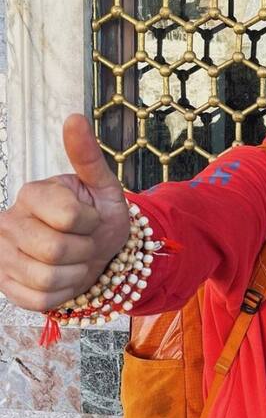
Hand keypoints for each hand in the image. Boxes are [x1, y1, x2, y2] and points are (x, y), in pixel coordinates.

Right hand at [0, 114, 129, 310]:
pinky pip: (41, 300)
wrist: (100, 250)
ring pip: (47, 278)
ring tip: (77, 260)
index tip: (92, 218)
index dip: (92, 223)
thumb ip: (88, 156)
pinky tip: (65, 277)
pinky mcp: (6, 286)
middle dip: (86, 250)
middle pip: (56, 251)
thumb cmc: (100, 215)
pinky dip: (64, 293)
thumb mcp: (104, 186)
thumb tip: (75, 117)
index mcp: (32, 193)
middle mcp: (8, 222)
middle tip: (88, 242)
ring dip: (76, 273)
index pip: (69, 217)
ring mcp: (3, 255)